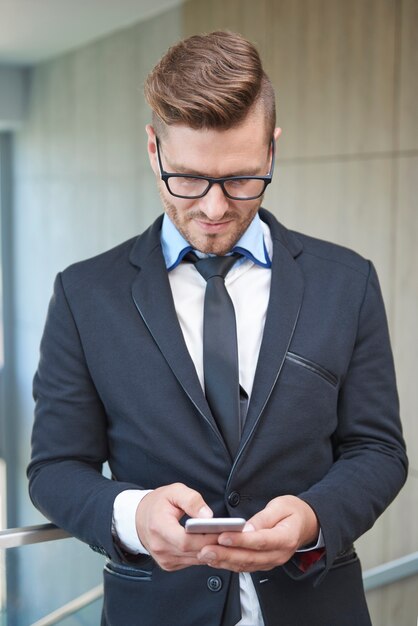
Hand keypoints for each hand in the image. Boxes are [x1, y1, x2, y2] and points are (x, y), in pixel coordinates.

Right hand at [135, 482, 218, 570]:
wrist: (139, 517)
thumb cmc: (158, 503)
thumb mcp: (175, 491)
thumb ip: (192, 500)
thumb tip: (208, 516)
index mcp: (159, 527)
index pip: (185, 540)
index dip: (206, 538)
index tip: (222, 531)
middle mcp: (160, 547)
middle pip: (192, 552)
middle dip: (213, 544)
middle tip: (229, 535)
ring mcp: (163, 559)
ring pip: (194, 559)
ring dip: (210, 551)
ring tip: (224, 539)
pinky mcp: (169, 564)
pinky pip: (191, 562)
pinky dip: (202, 554)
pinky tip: (210, 544)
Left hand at [197, 495, 318, 572]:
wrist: (306, 524)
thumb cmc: (293, 511)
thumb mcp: (280, 506)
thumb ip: (264, 518)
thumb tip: (247, 528)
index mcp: (285, 537)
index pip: (260, 541)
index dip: (241, 540)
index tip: (222, 536)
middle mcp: (279, 554)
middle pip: (250, 557)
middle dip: (225, 554)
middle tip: (205, 549)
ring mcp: (272, 561)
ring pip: (245, 565)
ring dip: (224, 561)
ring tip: (205, 555)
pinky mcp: (265, 563)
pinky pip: (245, 566)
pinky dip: (229, 564)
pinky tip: (214, 559)